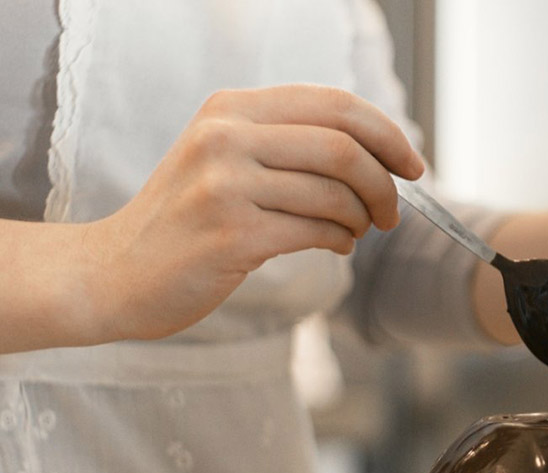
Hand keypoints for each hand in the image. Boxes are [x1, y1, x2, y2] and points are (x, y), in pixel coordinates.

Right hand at [80, 84, 423, 341]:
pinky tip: (337, 245)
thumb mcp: (224, 158)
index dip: (386, 133)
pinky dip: (341, 240)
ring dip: (363, 219)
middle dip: (384, 183)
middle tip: (392, 212)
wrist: (116, 272)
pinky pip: (317, 232)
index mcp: (231, 109)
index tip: (412, 164)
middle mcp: (226, 137)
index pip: (334, 104)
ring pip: (335, 194)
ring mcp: (226, 185)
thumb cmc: (186, 220)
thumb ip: (286, 143)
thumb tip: (375, 154)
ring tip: (358, 231)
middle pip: (343, 147)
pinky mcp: (231, 235)